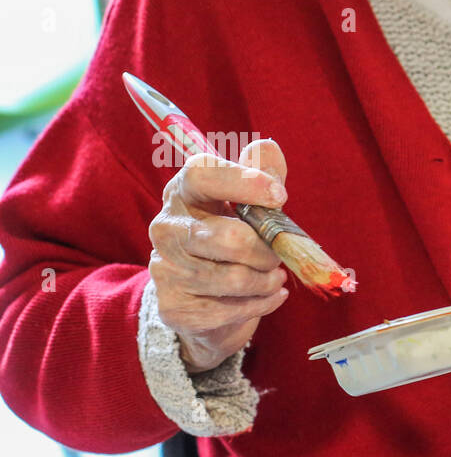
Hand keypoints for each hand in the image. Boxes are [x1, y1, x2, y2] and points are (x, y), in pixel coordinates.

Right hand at [148, 139, 290, 372]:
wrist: (205, 299)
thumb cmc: (232, 238)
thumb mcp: (248, 203)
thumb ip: (262, 175)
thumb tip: (267, 147)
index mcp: (183, 191)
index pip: (204, 174)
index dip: (245, 182)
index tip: (280, 196)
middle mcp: (166, 227)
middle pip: (230, 238)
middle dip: (268, 250)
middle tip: (278, 255)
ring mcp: (165, 268)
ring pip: (235, 278)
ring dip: (267, 281)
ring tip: (273, 276)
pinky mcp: (174, 306)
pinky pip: (232, 309)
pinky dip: (262, 304)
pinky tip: (267, 296)